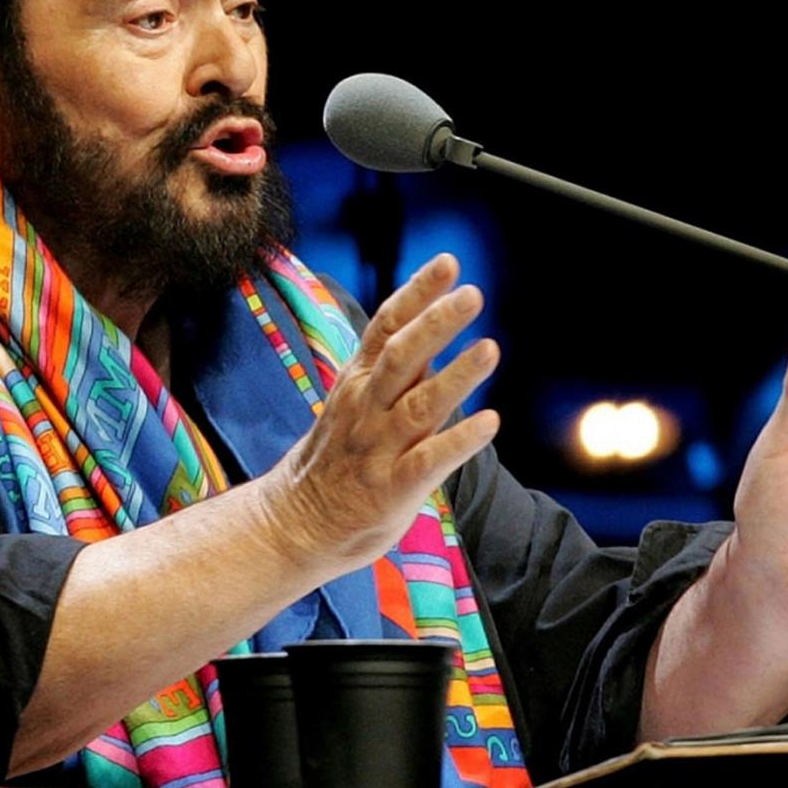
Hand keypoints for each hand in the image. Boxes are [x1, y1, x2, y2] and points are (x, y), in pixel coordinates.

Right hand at [261, 253, 499, 567]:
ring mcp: (379, 448)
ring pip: (420, 404)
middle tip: (472, 294)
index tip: (449, 263)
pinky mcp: (392, 488)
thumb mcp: (353, 402)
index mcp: (358, 381)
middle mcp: (367, 407)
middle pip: (402, 356)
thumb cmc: (336, 458)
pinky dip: (459, 440)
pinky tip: (489, 422)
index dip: (417, 293)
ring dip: (456, 375)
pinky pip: (430, 460)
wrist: (297, 523)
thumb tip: (433, 328)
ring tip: (490, 348)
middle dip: (437, 322)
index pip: (386, 326)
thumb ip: (392, 369)